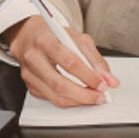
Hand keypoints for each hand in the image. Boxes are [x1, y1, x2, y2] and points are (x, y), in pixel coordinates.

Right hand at [4, 16, 119, 106]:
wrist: (29, 36)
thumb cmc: (54, 36)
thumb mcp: (77, 39)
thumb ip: (95, 59)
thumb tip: (109, 79)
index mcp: (46, 41)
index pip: (69, 62)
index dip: (88, 76)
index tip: (103, 83)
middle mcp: (34, 58)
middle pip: (59, 83)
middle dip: (84, 94)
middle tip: (100, 96)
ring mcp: (29, 73)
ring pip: (55, 95)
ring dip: (78, 100)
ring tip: (93, 98)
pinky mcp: (30, 85)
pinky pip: (51, 99)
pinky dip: (69, 101)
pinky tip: (79, 97)